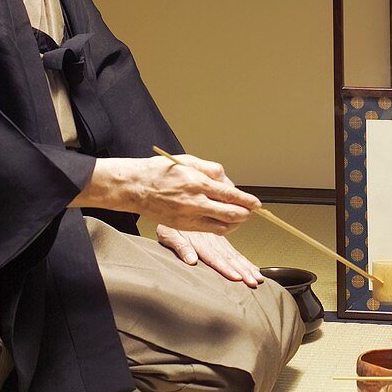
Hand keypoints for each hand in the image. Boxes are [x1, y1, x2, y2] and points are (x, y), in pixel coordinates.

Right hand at [73, 154, 260, 234]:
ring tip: (240, 217)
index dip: (247, 201)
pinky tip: (224, 222)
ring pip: (222, 226)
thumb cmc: (160, 171)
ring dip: (235, 223)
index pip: (231, 195)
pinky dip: (221, 228)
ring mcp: (188, 216)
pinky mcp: (182, 226)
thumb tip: (228, 181)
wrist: (135, 187)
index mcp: (198, 183)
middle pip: (230, 213)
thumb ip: (211, 170)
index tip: (257, 204)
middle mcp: (195, 202)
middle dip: (245, 214)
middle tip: (251, 211)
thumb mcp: (189, 161)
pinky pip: (208, 230)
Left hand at [156, 224, 264, 287]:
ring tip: (258, 277)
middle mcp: (211, 240)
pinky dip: (245, 260)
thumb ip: (180, 247)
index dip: (226, 268)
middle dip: (243, 271)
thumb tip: (191, 260)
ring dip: (247, 266)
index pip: (215, 258)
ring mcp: (217, 239)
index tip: (237, 277)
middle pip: (230, 258)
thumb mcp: (169, 233)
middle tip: (254, 281)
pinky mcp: (220, 238)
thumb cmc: (168, 219)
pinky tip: (253, 267)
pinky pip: (235, 250)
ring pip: (235, 254)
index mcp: (200, 242)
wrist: (175, 200)